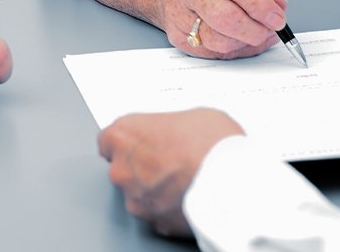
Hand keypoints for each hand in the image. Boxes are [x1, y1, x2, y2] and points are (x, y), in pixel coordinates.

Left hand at [96, 108, 244, 236]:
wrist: (231, 180)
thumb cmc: (211, 143)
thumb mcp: (193, 116)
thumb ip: (172, 126)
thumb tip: (181, 132)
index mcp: (124, 136)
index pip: (108, 139)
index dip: (130, 141)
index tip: (143, 142)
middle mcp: (122, 169)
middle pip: (123, 168)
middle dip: (144, 166)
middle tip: (172, 161)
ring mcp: (136, 199)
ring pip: (140, 194)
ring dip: (156, 189)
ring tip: (185, 181)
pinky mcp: (155, 222)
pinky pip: (158, 214)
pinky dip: (170, 208)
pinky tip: (189, 198)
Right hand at [158, 0, 287, 59]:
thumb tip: (279, 5)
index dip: (259, 3)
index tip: (276, 15)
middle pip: (224, 16)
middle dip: (255, 29)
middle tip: (270, 29)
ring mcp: (177, 12)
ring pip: (218, 40)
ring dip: (246, 42)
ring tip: (256, 33)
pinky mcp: (177, 36)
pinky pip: (212, 52)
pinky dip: (234, 49)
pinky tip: (241, 38)